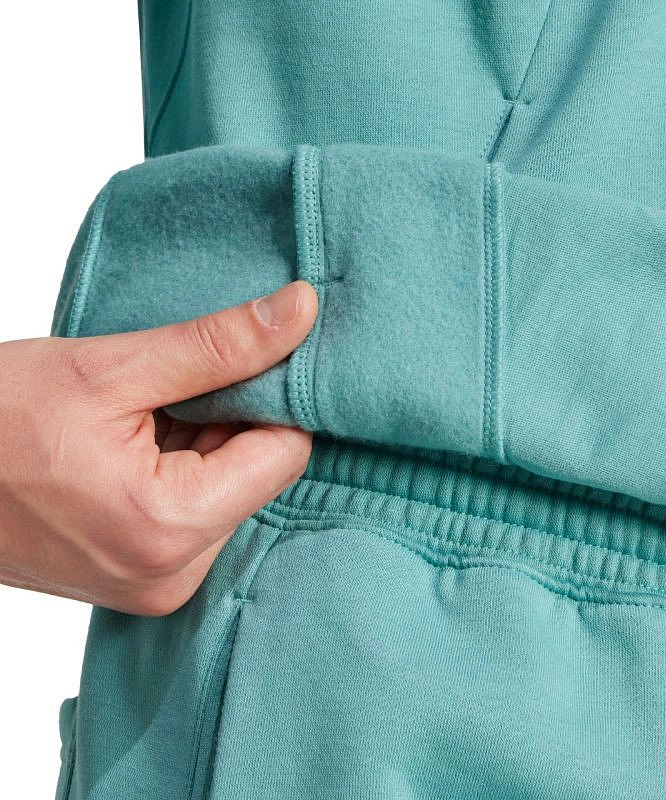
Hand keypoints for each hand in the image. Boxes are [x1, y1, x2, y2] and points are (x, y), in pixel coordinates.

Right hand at [0, 280, 317, 615]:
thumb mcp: (112, 368)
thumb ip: (219, 344)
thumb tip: (301, 311)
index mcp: (168, 528)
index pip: (285, 454)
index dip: (272, 399)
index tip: (240, 362)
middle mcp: (172, 576)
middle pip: (259, 476)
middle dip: (231, 423)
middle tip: (171, 390)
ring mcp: (156, 586)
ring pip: (231, 493)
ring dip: (204, 446)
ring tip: (140, 422)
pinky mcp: (143, 582)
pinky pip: (198, 516)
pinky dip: (183, 473)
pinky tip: (134, 449)